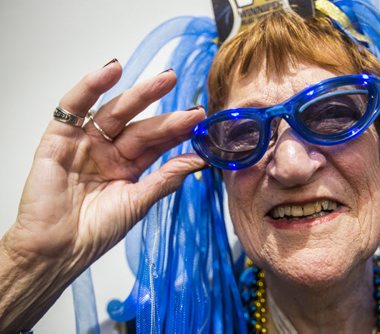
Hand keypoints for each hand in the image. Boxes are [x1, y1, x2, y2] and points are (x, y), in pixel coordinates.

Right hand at [2, 60, 205, 272]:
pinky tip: (111, 70)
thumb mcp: (138, 202)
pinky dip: (90, 87)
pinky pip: (74, 106)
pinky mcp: (59, 137)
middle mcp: (108, 151)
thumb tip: (199, 160)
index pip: (156, 142)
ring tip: (165, 80)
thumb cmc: (96, 231)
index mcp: (127, 166)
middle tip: (191, 101)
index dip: (177, 129)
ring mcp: (85, 142)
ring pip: (114, 111)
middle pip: (140, 124)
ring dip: (139, 94)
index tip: (201, 119)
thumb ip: (166, 178)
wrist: (57, 250)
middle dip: (166, 110)